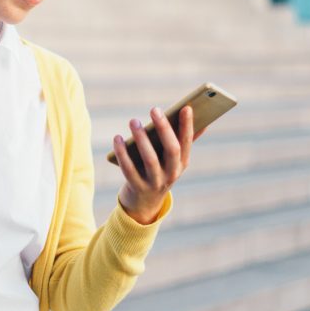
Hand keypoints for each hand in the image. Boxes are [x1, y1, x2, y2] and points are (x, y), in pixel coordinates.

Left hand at [111, 105, 201, 224]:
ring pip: (150, 159)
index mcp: (182, 163)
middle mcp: (172, 174)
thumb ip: (181, 139)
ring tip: (134, 121)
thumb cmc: (158, 170)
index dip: (188, 126)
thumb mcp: (171, 159)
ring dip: (142, 139)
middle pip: (171, 150)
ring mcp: (155, 182)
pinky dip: (122, 152)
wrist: (144, 203)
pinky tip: (117, 138)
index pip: (187, 142)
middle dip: (164, 128)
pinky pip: (129, 168)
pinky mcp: (137, 187)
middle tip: (154, 109)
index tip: (186, 107)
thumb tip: (192, 112)